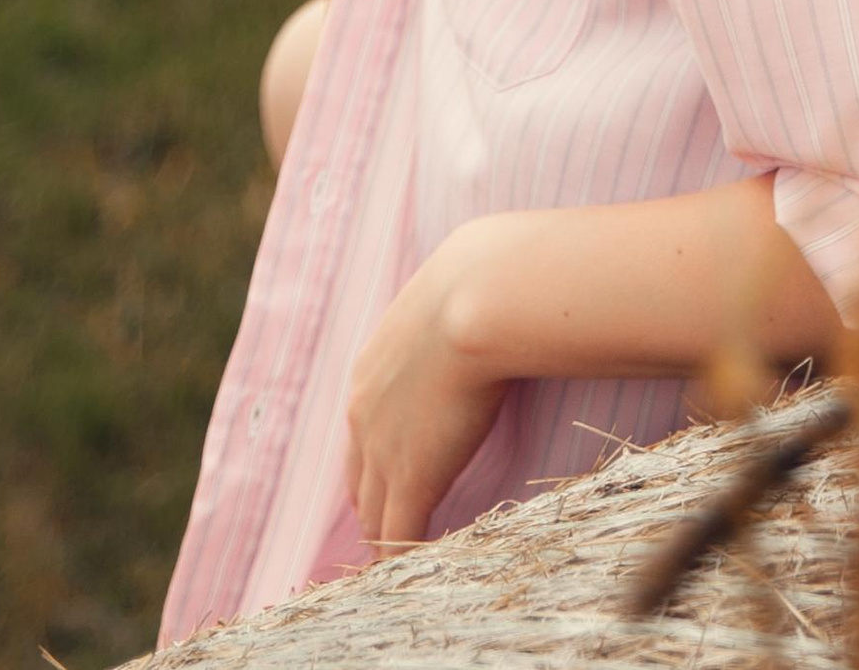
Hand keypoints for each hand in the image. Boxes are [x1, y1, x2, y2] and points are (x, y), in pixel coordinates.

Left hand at [345, 229, 510, 554]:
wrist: (478, 298)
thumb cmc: (482, 284)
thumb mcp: (453, 296)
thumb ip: (460, 315)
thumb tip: (498, 294)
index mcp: (370, 371)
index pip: (364, 434)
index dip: (377, 462)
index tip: (393, 478)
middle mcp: (363, 415)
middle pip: (360, 482)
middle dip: (374, 508)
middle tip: (387, 534)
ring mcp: (383, 450)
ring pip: (374, 515)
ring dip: (387, 539)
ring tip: (397, 567)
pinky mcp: (411, 479)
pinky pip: (398, 537)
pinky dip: (404, 558)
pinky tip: (417, 575)